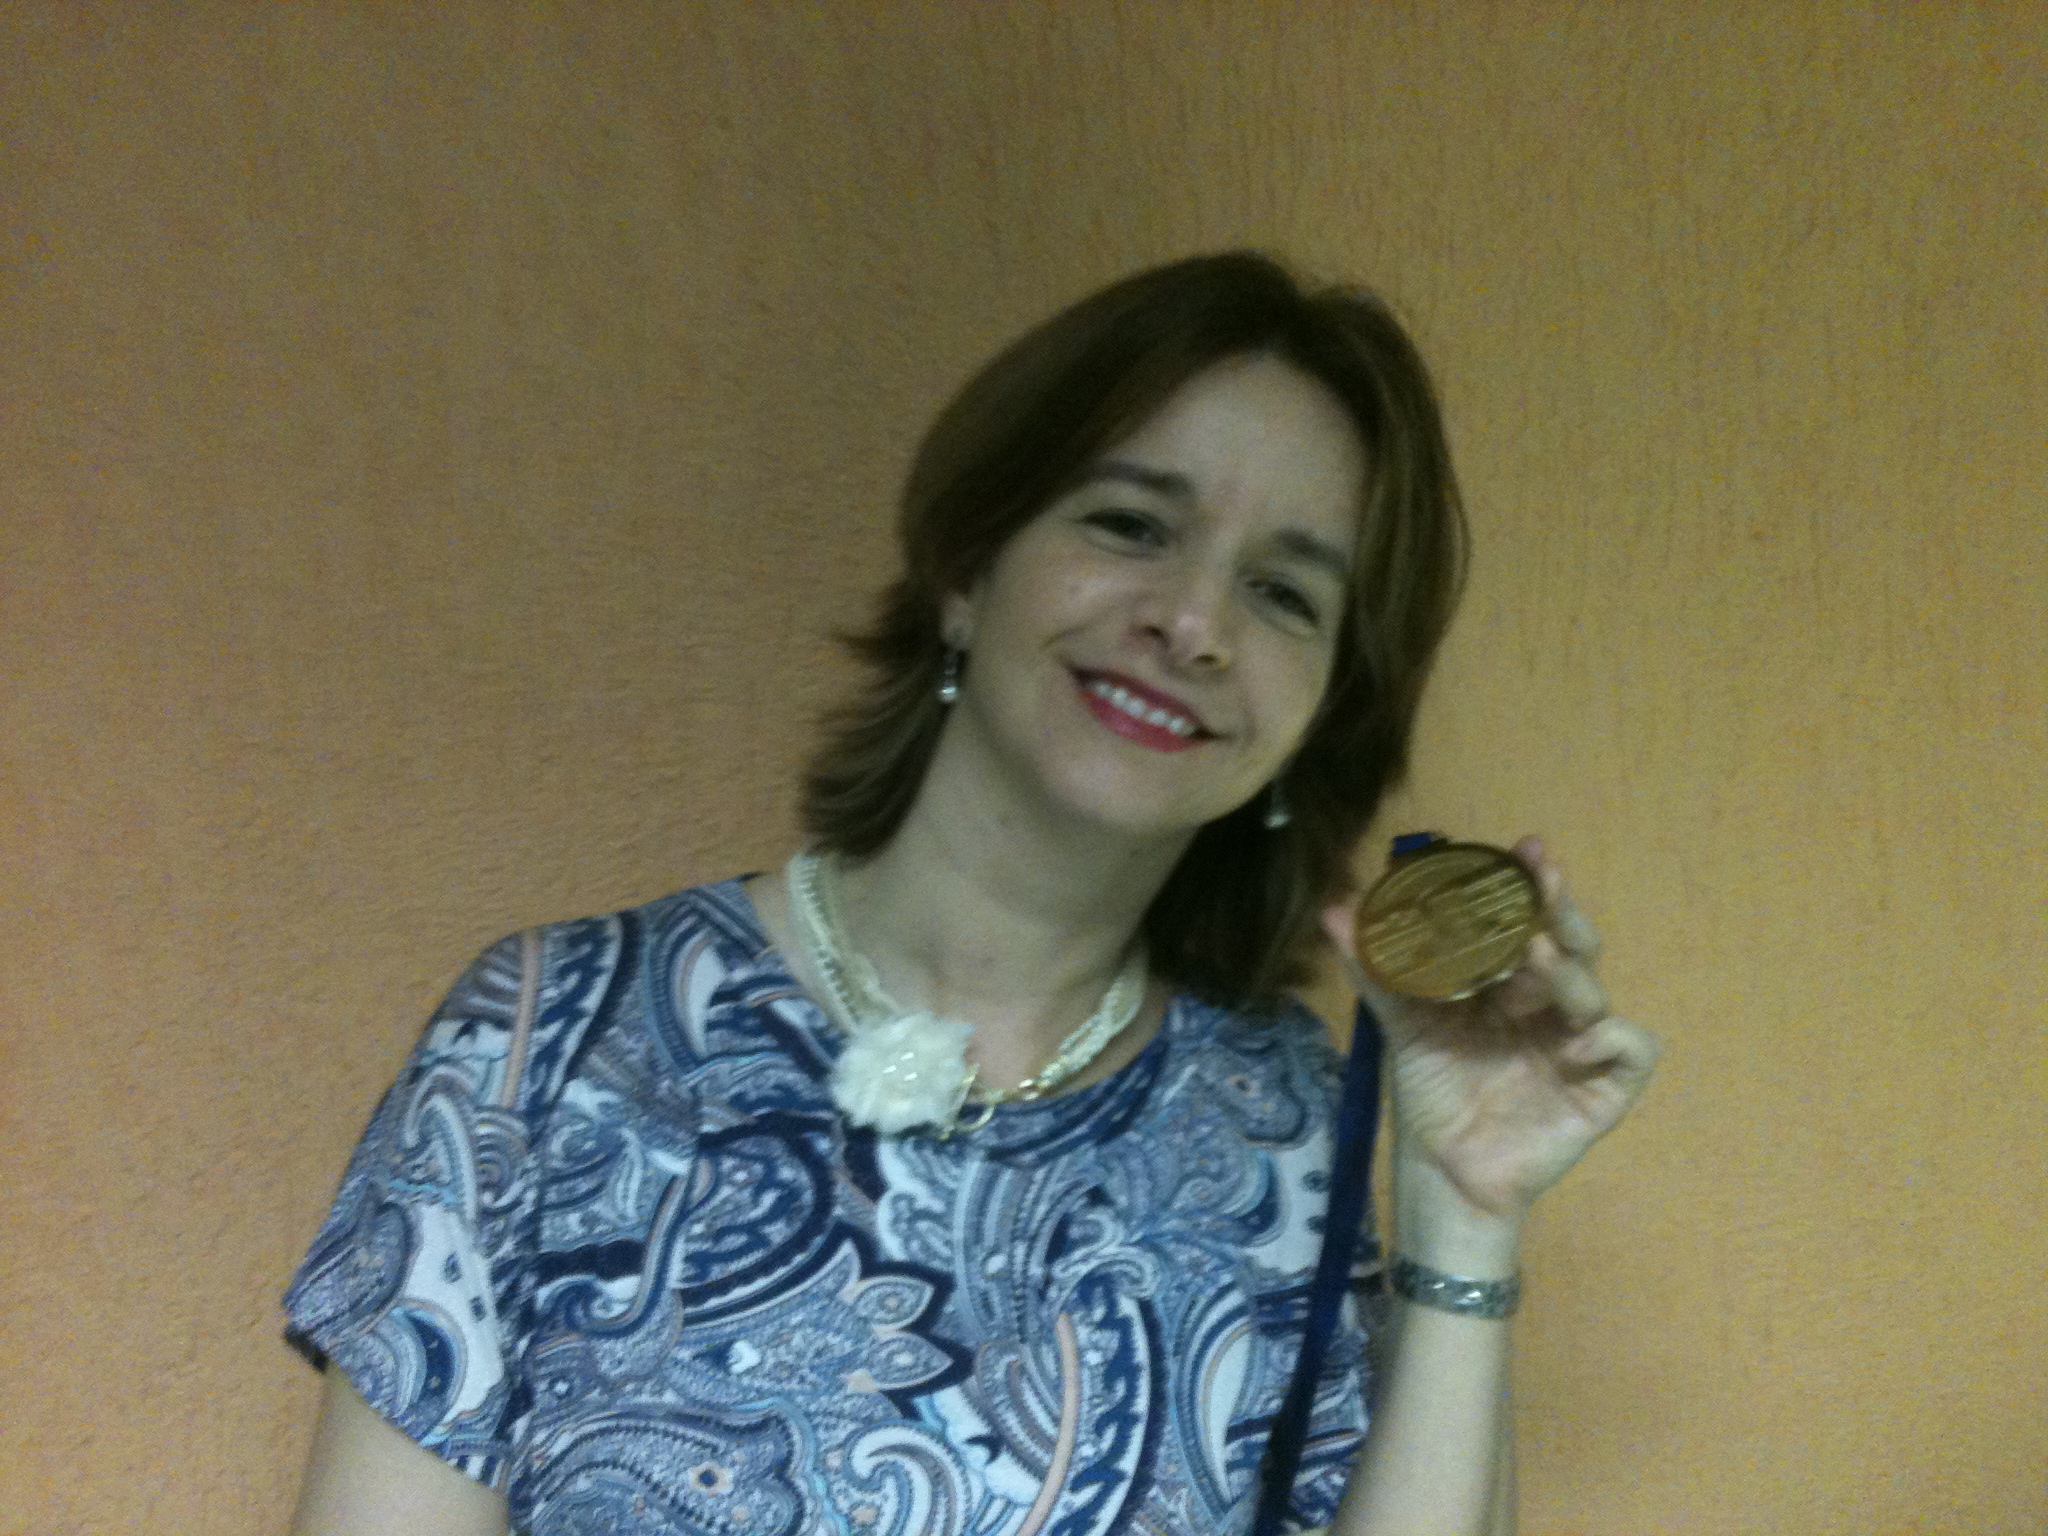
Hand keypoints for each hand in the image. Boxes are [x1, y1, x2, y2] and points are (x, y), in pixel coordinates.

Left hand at [1321, 836, 1660, 1229]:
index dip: (1530, 886)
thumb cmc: (1433, 1092)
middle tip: (1542, 880)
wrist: (1444, 1169)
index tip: (1524, 849)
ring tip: (1536, 956)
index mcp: (1513, 981)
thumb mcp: (1402, 1024)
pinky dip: (1610, 1037)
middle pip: (1574, 945)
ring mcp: (1583, 1044)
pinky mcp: (1606, 1088)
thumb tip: (1334, 910)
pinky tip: (1575, 1041)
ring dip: (1568, 972)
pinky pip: (1631, 1049)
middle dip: (1560, 909)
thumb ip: (1375, 969)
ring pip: (1595, 992)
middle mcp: (1553, 1004)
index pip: (1530, 922)